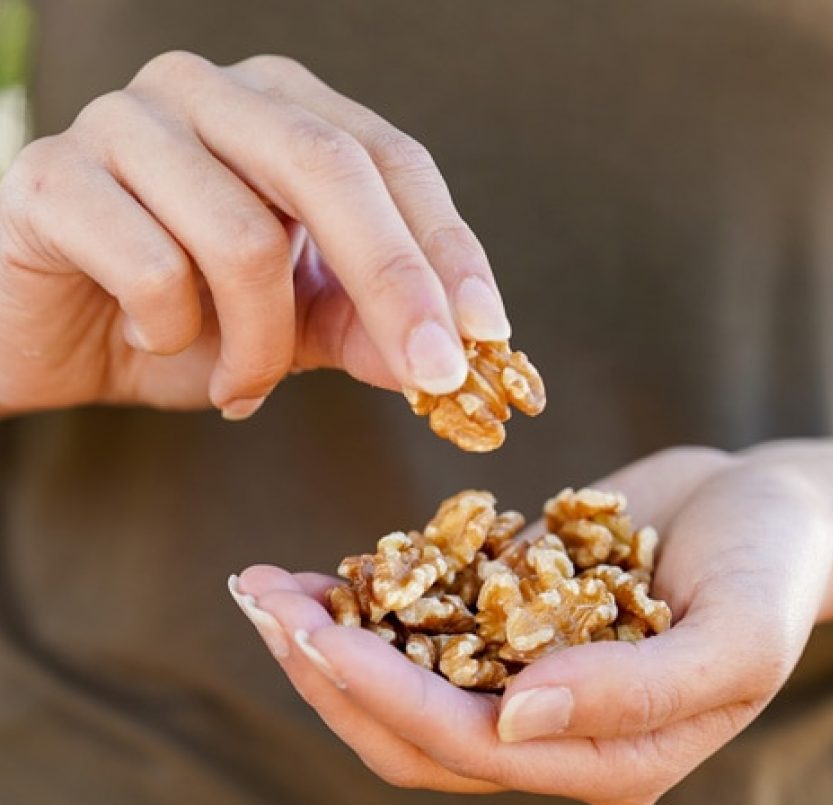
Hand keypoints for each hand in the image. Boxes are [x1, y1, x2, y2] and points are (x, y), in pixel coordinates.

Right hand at [0, 51, 507, 417]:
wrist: (47, 328)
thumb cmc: (179, 316)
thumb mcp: (294, 326)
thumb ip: (365, 328)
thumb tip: (446, 361)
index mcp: (282, 111)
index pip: (392, 160)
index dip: (448, 249)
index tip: (489, 333)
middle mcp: (211, 94)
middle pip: (330, 169)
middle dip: (394, 285)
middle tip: (431, 377)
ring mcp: (128, 123)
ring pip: (243, 237)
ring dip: (260, 344)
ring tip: (241, 385)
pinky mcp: (55, 176)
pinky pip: (151, 264)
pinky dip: (173, 333)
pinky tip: (155, 342)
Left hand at [233, 447, 832, 804]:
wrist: (774, 511)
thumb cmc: (773, 570)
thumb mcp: (737, 635)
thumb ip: (636, 692)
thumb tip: (517, 717)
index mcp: (611, 761)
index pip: (474, 750)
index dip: (389, 699)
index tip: (316, 636)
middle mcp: (558, 738)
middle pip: (416, 736)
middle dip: (331, 677)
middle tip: (259, 605)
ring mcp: (530, 685)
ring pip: (405, 691)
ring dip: (330, 645)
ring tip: (266, 587)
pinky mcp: (513, 630)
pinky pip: (427, 633)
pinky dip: (371, 606)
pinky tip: (324, 573)